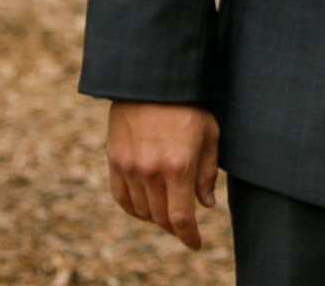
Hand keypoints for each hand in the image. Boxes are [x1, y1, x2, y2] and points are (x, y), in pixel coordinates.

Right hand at [106, 101, 220, 249]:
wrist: (153, 81)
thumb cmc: (189, 104)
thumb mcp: (210, 134)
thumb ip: (207, 173)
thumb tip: (206, 205)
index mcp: (179, 166)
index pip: (181, 218)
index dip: (189, 237)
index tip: (196, 244)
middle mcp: (151, 172)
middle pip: (160, 218)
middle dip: (175, 227)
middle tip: (185, 226)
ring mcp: (130, 167)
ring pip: (141, 211)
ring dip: (155, 218)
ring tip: (167, 213)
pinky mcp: (115, 161)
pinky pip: (121, 198)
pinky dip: (134, 209)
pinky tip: (145, 207)